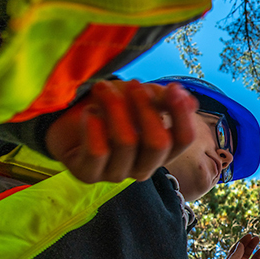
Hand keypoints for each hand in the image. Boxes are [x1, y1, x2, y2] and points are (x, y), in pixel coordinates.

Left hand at [45, 79, 198, 183]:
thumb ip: (164, 100)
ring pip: (126, 142)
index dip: (181, 115)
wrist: (68, 114)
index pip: (184, 140)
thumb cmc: (111, 107)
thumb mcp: (141, 98)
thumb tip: (191, 103)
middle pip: (158, 143)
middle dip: (146, 108)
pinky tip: (89, 112)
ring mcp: (115, 174)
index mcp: (161, 152)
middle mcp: (142, 168)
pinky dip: (93, 125)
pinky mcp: (88, 175)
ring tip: (103, 88)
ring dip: (116, 107)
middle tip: (131, 84)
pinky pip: (98, 150)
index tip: (172, 88)